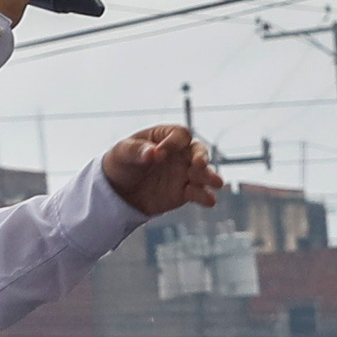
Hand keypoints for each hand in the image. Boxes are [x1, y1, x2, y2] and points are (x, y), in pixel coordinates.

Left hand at [100, 127, 224, 215]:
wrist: (119, 190)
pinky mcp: (185, 192)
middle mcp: (180, 153)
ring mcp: (184, 172)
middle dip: (201, 157)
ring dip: (210, 176)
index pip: (180, 135)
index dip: (173, 143)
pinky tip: (209, 201)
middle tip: (199, 164)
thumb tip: (153, 153)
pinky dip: (204, 196)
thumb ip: (138, 151)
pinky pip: (198, 193)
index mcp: (166, 136)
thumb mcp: (123, 152)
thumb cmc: (122, 162)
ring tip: (217, 182)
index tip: (158, 155)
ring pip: (203, 172)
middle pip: (198, 150)